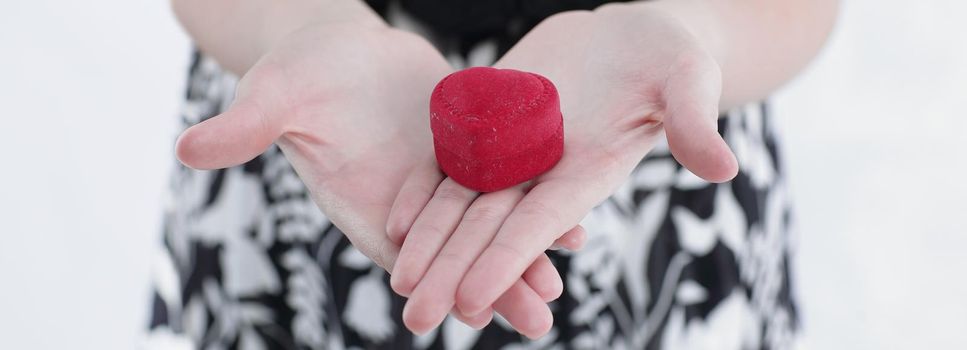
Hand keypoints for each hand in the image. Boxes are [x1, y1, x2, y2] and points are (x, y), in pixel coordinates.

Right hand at [174, 22, 571, 333]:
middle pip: (452, 250)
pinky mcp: (463, 151)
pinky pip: (502, 184)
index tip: (467, 311)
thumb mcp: (273, 97)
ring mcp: (437, 178)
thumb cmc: (297, 72)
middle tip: (541, 319)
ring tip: (561, 285)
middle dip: (493, 283)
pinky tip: (573, 222)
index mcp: (360, 197)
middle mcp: (403, 199)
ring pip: (482, 225)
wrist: (338, 47)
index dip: (433, 279)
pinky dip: (532, 202)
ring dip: (521, 253)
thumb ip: (243, 129)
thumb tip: (187, 149)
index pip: (398, 250)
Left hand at [387, 4, 737, 336]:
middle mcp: (544, 170)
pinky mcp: (491, 118)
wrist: (629, 37)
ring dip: (430, 245)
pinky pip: (451, 159)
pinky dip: (425, 191)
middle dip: (453, 273)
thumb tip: (724, 168)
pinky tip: (395, 222)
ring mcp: (514, 148)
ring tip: (398, 286)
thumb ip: (694, 121)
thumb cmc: (670, 58)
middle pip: (489, 229)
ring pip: (462, 204)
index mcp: (587, 172)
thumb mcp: (687, 79)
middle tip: (415, 318)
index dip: (505, 263)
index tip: (470, 302)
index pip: (539, 226)